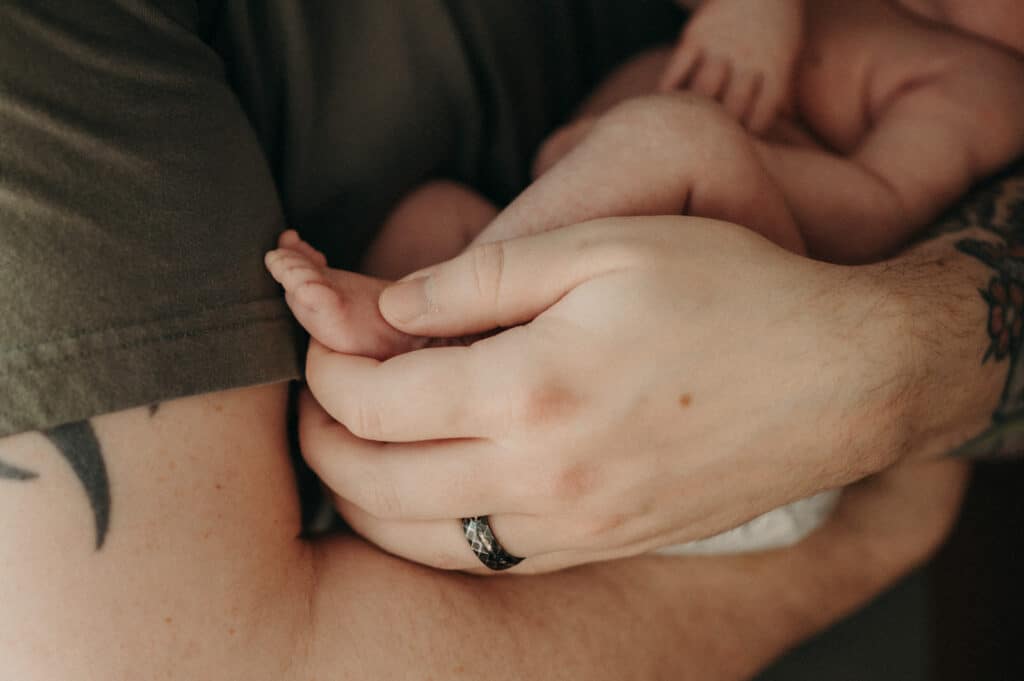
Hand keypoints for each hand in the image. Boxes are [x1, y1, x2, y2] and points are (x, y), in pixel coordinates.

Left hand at [300, 217, 917, 572]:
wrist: (839, 377)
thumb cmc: (728, 293)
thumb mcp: (602, 247)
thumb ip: (480, 277)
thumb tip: (390, 305)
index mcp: (530, 389)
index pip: (374, 400)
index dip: (326, 367)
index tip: (321, 339)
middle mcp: (541, 475)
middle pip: (374, 484)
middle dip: (320, 440)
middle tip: (315, 398)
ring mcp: (572, 525)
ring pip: (417, 540)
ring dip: (361, 499)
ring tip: (349, 450)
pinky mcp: (600, 545)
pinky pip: (485, 560)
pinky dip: (428, 533)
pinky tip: (425, 494)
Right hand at [659, 0, 802, 132]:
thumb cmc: (777, 23)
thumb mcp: (790, 54)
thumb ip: (784, 90)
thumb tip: (786, 121)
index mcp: (775, 68)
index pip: (760, 118)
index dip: (748, 137)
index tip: (738, 144)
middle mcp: (748, 59)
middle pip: (731, 109)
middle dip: (721, 131)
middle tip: (708, 143)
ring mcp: (720, 47)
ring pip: (703, 92)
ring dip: (694, 112)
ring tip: (685, 127)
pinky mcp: (695, 35)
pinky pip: (677, 69)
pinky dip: (668, 89)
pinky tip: (664, 103)